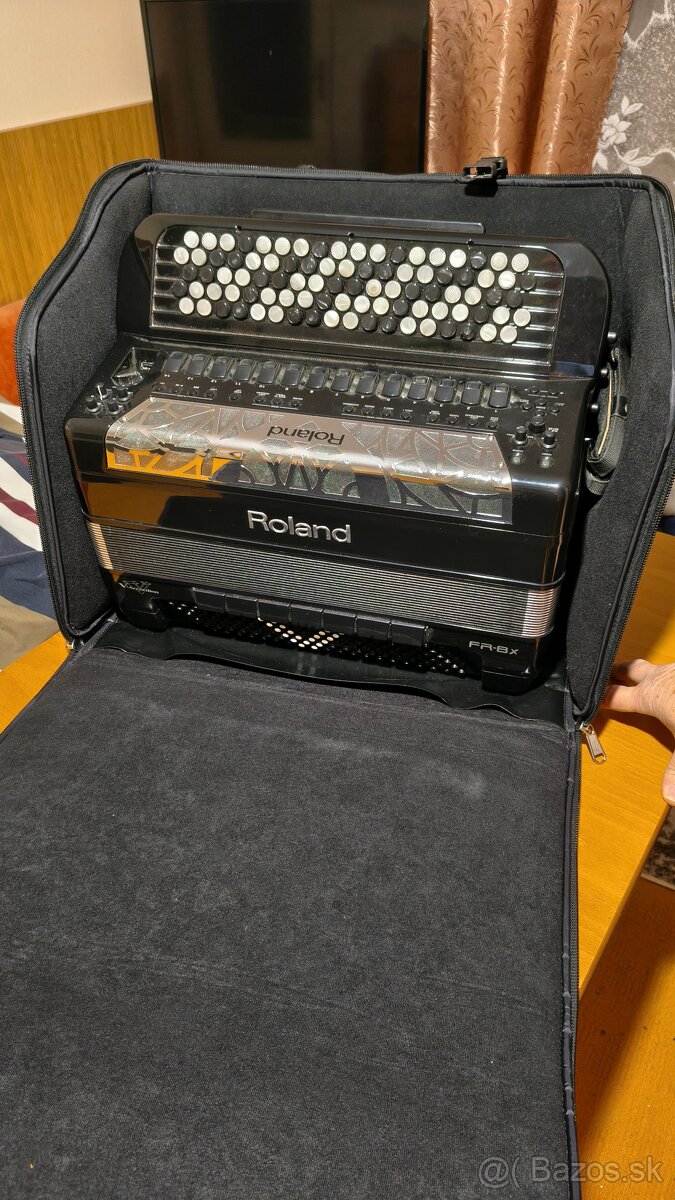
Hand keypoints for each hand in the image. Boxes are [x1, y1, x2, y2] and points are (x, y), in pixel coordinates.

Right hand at [603, 659, 674, 804]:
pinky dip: (667, 673)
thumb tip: (669, 795)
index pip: (615, 696)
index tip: (589, 702)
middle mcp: (660, 677)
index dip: (600, 699)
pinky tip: (672, 681)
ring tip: (642, 677)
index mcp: (650, 697)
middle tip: (608, 675)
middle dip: (617, 672)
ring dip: (645, 672)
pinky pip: (671, 667)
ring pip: (653, 665)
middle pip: (629, 669)